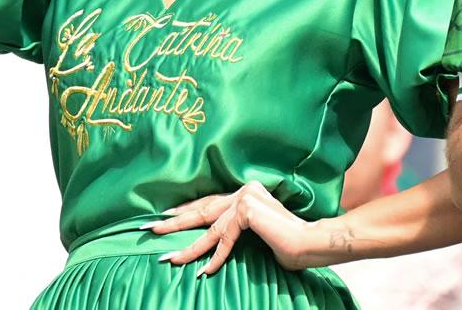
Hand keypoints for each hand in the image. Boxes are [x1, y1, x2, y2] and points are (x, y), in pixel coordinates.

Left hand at [145, 182, 318, 275]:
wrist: (311, 243)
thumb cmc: (288, 244)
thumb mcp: (256, 234)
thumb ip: (236, 229)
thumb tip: (212, 240)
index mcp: (245, 192)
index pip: (208, 202)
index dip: (185, 211)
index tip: (164, 217)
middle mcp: (244, 190)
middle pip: (202, 210)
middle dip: (174, 223)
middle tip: (150, 229)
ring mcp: (245, 198)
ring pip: (209, 227)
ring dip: (188, 247)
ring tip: (168, 257)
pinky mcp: (247, 210)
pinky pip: (224, 239)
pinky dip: (214, 257)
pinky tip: (204, 271)